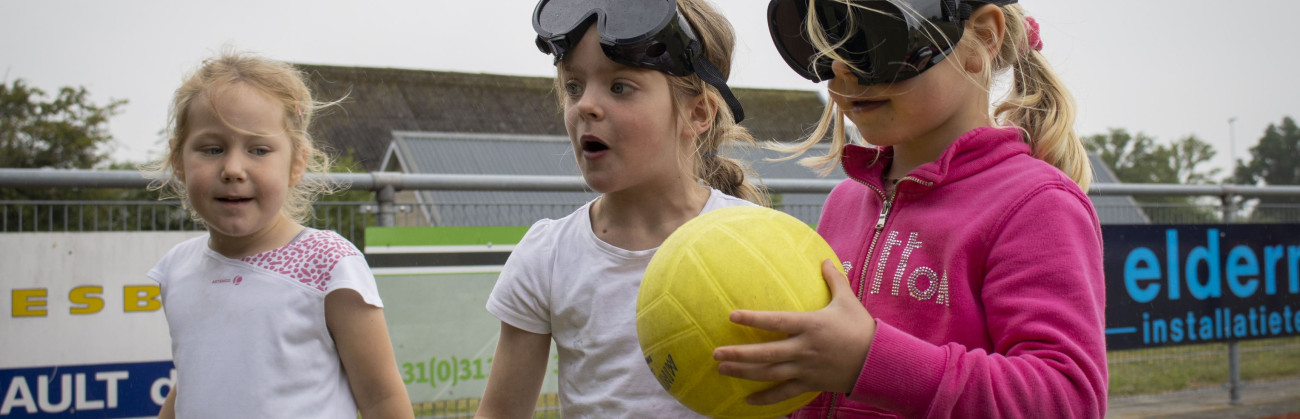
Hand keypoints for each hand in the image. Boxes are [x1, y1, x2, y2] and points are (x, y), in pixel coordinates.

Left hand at [713, 259, 875, 404]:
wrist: (879, 361)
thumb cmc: (862, 328)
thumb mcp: (848, 300)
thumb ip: (834, 280)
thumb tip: (825, 259)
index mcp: (810, 325)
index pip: (776, 321)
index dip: (753, 319)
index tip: (732, 316)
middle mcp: (804, 348)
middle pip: (766, 353)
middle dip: (739, 354)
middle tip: (715, 353)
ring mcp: (806, 368)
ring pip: (770, 373)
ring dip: (745, 372)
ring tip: (722, 369)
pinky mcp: (811, 383)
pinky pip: (785, 393)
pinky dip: (766, 398)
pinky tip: (748, 401)